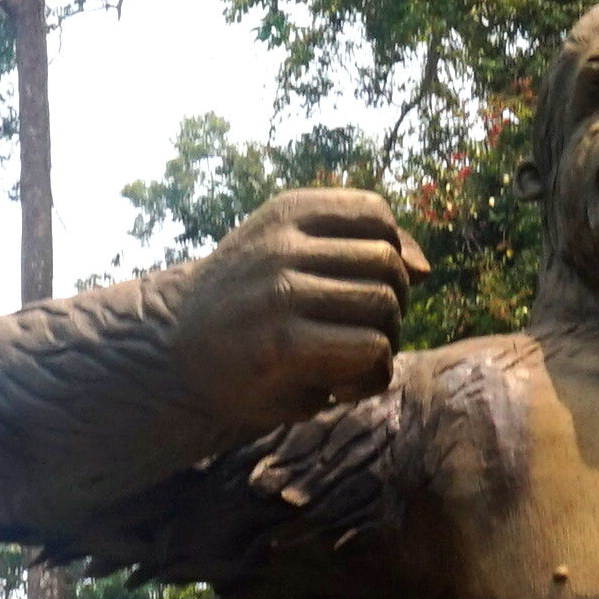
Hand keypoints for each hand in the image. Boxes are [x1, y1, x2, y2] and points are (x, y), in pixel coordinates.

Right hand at [165, 186, 425, 439]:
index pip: (377, 215)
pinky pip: (371, 349)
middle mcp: (282, 244)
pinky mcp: (283, 345)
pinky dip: (373, 374)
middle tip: (361, 334)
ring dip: (386, 342)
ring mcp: (281, 292)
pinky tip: (342, 386)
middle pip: (388, 264)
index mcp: (288, 212)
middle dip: (393, 304)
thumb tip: (425, 269)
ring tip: (352, 362)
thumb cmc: (249, 308)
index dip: (391, 255)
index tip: (361, 289)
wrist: (174, 355)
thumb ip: (359, 252)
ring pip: (384, 305)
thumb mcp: (292, 256)